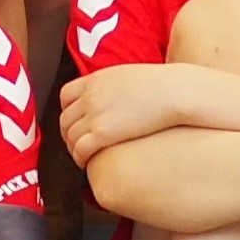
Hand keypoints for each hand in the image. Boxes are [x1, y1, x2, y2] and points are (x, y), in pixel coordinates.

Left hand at [59, 62, 188, 163]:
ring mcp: (95, 114)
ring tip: (83, 157)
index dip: (68, 112)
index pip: (65, 96)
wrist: (174, 92)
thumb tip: (115, 95)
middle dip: (68, 134)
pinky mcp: (103, 133)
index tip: (76, 122)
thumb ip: (113, 85)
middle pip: (65, 119)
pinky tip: (87, 163)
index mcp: (95, 79)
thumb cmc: (161, 85)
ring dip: (73, 149)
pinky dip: (79, 158)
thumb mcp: (127, 76)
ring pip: (70, 136)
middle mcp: (90, 96)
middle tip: (77, 144)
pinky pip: (80, 149)